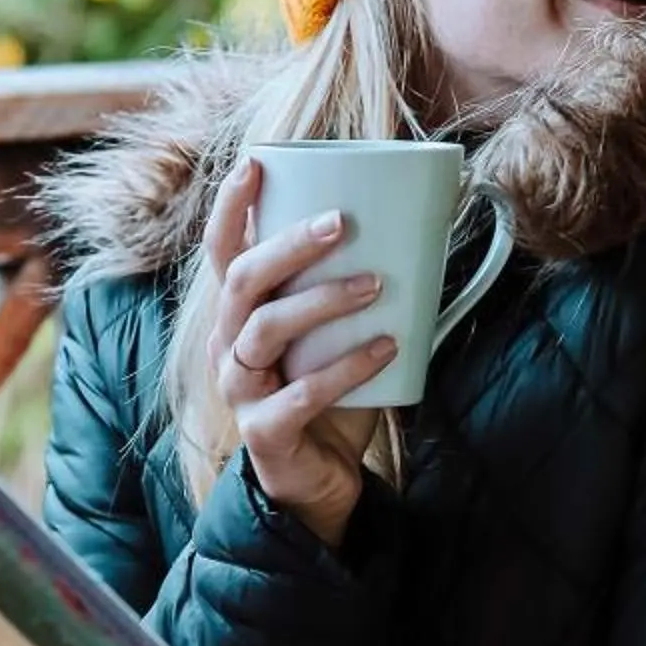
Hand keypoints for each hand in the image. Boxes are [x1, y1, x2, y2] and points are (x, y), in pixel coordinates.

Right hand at [205, 158, 397, 548]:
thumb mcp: (335, 334)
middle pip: (241, 280)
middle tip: (341, 222)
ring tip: (376, 284)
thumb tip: (423, 222)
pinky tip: (386, 348)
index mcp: (239, 313)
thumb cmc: (329, 393)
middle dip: (288, 245)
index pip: (221, 249)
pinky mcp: (264, 432)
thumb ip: (356, 285)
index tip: (258, 164)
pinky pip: (300, 394)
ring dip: (322, 300)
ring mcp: (240, 391)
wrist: (321, 482)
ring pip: (263, 330)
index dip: (230, 205)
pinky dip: (346, 368)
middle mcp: (228, 345)